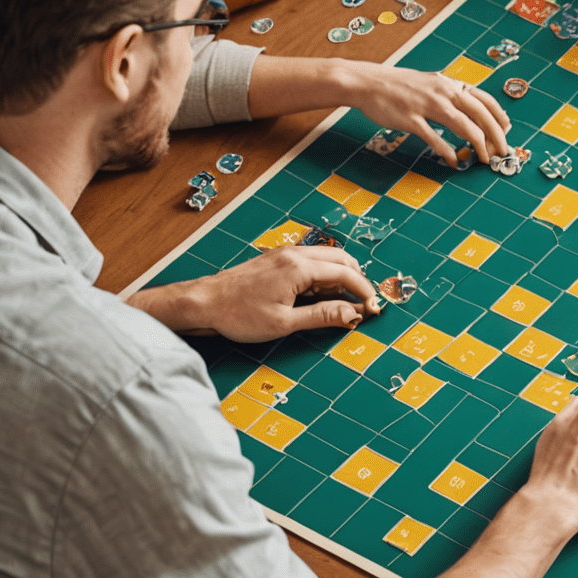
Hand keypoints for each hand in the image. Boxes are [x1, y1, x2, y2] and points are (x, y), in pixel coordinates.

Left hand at [131, 244, 379, 340]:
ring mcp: (286, 254)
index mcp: (300, 268)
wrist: (203, 303)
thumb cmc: (239, 315)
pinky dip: (325, 274)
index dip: (365, 292)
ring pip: (328, 258)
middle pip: (342, 259)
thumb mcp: (285, 322)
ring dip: (342, 276)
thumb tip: (353, 314)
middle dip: (358, 280)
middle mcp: (296, 254)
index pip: (346, 274)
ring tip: (345, 302)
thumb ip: (323, 316)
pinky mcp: (277, 259)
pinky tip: (321, 294)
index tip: (375, 309)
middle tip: (364, 305)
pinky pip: (312, 261)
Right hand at [339, 63, 510, 167]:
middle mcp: (443, 92)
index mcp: (449, 84)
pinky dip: (447, 152)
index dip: (499, 117)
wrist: (367, 82)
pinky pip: (435, 138)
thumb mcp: (430, 83)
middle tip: (503, 151)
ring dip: (479, 145)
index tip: (507, 130)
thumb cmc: (399, 86)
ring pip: (464, 126)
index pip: (485, 99)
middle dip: (496, 135)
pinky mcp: (411, 119)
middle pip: (480, 114)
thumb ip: (450, 95)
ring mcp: (427, 105)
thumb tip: (470, 110)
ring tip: (484, 159)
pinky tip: (453, 162)